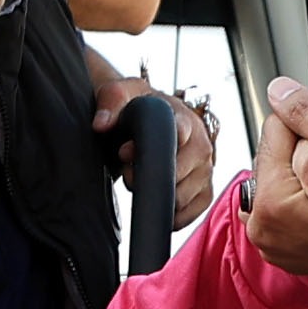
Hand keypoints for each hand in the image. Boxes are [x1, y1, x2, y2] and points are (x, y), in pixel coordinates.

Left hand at [86, 58, 226, 228]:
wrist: (150, 117)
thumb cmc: (137, 107)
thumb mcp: (119, 94)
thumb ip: (110, 102)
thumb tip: (101, 123)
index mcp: (183, 119)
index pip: (178, 135)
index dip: (150, 150)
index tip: (126, 152)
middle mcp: (201, 143)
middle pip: (176, 175)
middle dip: (146, 177)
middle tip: (129, 169)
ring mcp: (205, 168)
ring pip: (181, 198)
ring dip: (157, 197)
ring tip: (143, 179)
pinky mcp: (205, 190)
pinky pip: (191, 212)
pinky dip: (171, 213)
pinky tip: (156, 200)